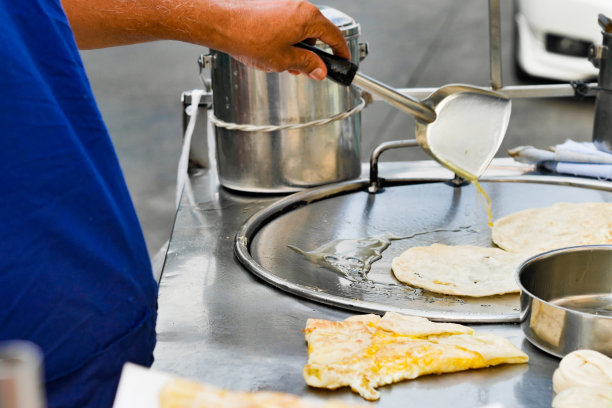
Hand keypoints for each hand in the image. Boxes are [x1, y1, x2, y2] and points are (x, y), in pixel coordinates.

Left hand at [211, 0, 350, 79]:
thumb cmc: (249, 37)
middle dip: (313, 54)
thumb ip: (307, 65)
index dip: (341, 53)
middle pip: (317, 33)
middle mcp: (299, 6)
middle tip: (306, 71)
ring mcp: (284, 4)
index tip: (343, 62)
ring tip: (284, 64)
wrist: (221, 24)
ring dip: (297, 49)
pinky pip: (287, 24)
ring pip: (300, 30)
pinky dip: (286, 40)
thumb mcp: (284, 60)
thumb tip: (320, 70)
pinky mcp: (271, 6)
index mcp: (308, 17)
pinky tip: (272, 53)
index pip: (335, 36)